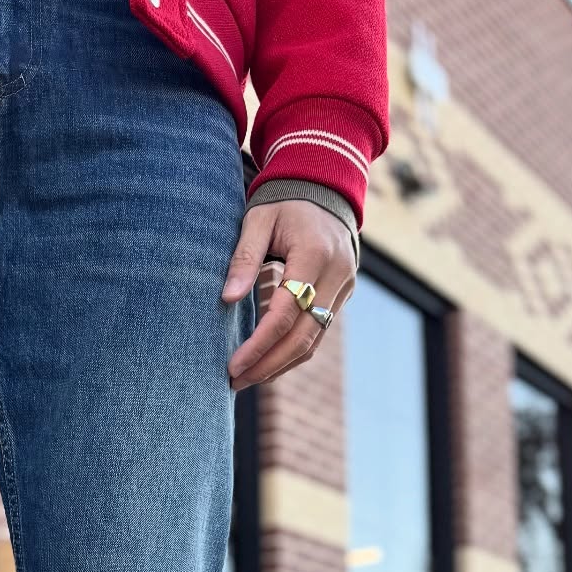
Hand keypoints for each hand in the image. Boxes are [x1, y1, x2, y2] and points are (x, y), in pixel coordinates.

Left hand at [221, 200, 356, 391]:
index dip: (259, 344)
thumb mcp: (258, 220)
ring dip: (280, 365)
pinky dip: (293, 352)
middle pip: (303, 337)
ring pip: (314, 341)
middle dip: (268, 365)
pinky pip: (318, 333)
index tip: (233, 365)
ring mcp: (343, 289)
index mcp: (314, 255)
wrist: (326, 189)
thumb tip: (227, 299)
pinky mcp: (341, 296)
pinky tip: (267, 363)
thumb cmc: (284, 203)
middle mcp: (336, 276)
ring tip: (247, 378)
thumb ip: (243, 259)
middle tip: (235, 382)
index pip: (285, 314)